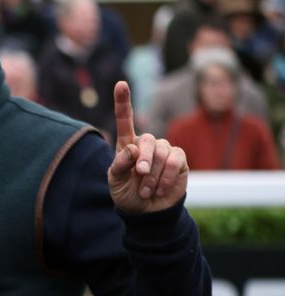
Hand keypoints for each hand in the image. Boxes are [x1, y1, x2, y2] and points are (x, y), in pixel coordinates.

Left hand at [109, 81, 188, 213]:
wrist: (146, 212)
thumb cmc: (126, 193)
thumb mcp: (114, 180)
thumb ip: (120, 164)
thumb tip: (133, 148)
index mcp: (127, 143)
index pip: (124, 118)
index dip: (123, 100)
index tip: (121, 84)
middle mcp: (146, 143)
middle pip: (147, 140)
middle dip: (143, 159)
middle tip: (139, 176)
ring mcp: (164, 150)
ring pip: (162, 152)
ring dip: (154, 174)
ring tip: (147, 190)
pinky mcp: (180, 160)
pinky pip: (176, 161)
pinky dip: (167, 176)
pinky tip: (160, 189)